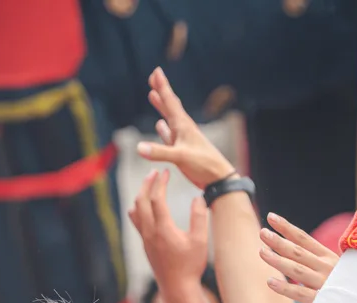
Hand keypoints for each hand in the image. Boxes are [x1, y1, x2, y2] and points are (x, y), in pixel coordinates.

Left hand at [128, 169, 209, 287]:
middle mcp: (150, 232)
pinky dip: (138, 208)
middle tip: (154, 172)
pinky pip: (137, 222)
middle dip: (147, 184)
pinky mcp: (145, 245)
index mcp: (163, 229)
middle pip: (141, 201)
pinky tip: (144, 206)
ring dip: (140, 195)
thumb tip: (198, 197)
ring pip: (136, 211)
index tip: (166, 172)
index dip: (160, 182)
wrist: (177, 288)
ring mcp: (145, 239)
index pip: (156, 198)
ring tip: (148, 185)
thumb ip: (199, 218)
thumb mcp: (200, 241)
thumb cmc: (190, 266)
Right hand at [137, 67, 235, 188]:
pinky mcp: (182, 149)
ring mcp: (183, 138)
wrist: (218, 178)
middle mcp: (183, 128)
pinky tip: (160, 125)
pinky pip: (169, 135)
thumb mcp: (180, 157)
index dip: (162, 86)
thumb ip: (160, 152)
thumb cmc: (203, 165)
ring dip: (161, 107)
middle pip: (169, 105)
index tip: (156, 71)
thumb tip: (138, 147)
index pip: (170, 101)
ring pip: (169, 118)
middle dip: (161, 91)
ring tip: (153, 96)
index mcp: (183, 125)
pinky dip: (163, 129)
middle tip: (153, 77)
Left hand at [258, 211, 338, 302]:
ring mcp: (325, 283)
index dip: (286, 228)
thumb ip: (318, 260)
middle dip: (279, 241)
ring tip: (261, 252)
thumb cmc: (350, 287)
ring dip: (278, 260)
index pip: (304, 238)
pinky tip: (270, 282)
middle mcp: (327, 267)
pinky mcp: (323, 301)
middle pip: (298, 252)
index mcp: (329, 257)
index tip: (271, 217)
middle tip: (262, 233)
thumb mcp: (337, 267)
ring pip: (297, 270)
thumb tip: (294, 250)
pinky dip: (285, 288)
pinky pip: (301, 294)